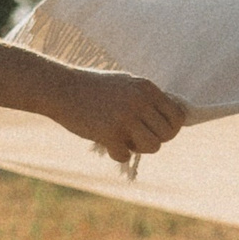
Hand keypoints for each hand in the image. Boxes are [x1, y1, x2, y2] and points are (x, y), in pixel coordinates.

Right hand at [54, 68, 185, 161]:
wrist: (60, 88)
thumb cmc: (93, 87)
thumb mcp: (126, 84)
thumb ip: (148, 99)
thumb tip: (175, 118)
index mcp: (146, 88)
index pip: (178, 116)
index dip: (170, 128)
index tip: (156, 130)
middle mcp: (139, 101)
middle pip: (167, 134)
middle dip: (154, 139)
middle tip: (135, 136)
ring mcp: (125, 117)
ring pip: (153, 147)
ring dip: (138, 148)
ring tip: (123, 139)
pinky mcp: (109, 133)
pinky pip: (126, 155)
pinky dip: (117, 153)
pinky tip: (106, 142)